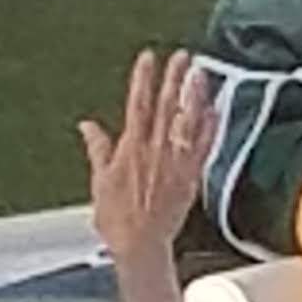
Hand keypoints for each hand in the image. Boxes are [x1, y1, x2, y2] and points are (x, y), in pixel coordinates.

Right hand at [81, 48, 216, 268]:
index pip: (136, 105)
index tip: (148, 57)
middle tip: (182, 55)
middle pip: (165, 107)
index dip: (142, 79)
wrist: (140, 245)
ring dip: (194, 96)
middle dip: (173, 79)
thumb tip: (86, 124)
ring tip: (199, 73)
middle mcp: (154, 151)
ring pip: (186, 123)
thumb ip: (97, 148)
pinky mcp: (191, 176)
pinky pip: (204, 147)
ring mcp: (175, 163)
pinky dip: (209, 128)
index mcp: (130, 148)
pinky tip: (216, 109)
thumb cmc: (116, 217)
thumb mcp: (99, 180)